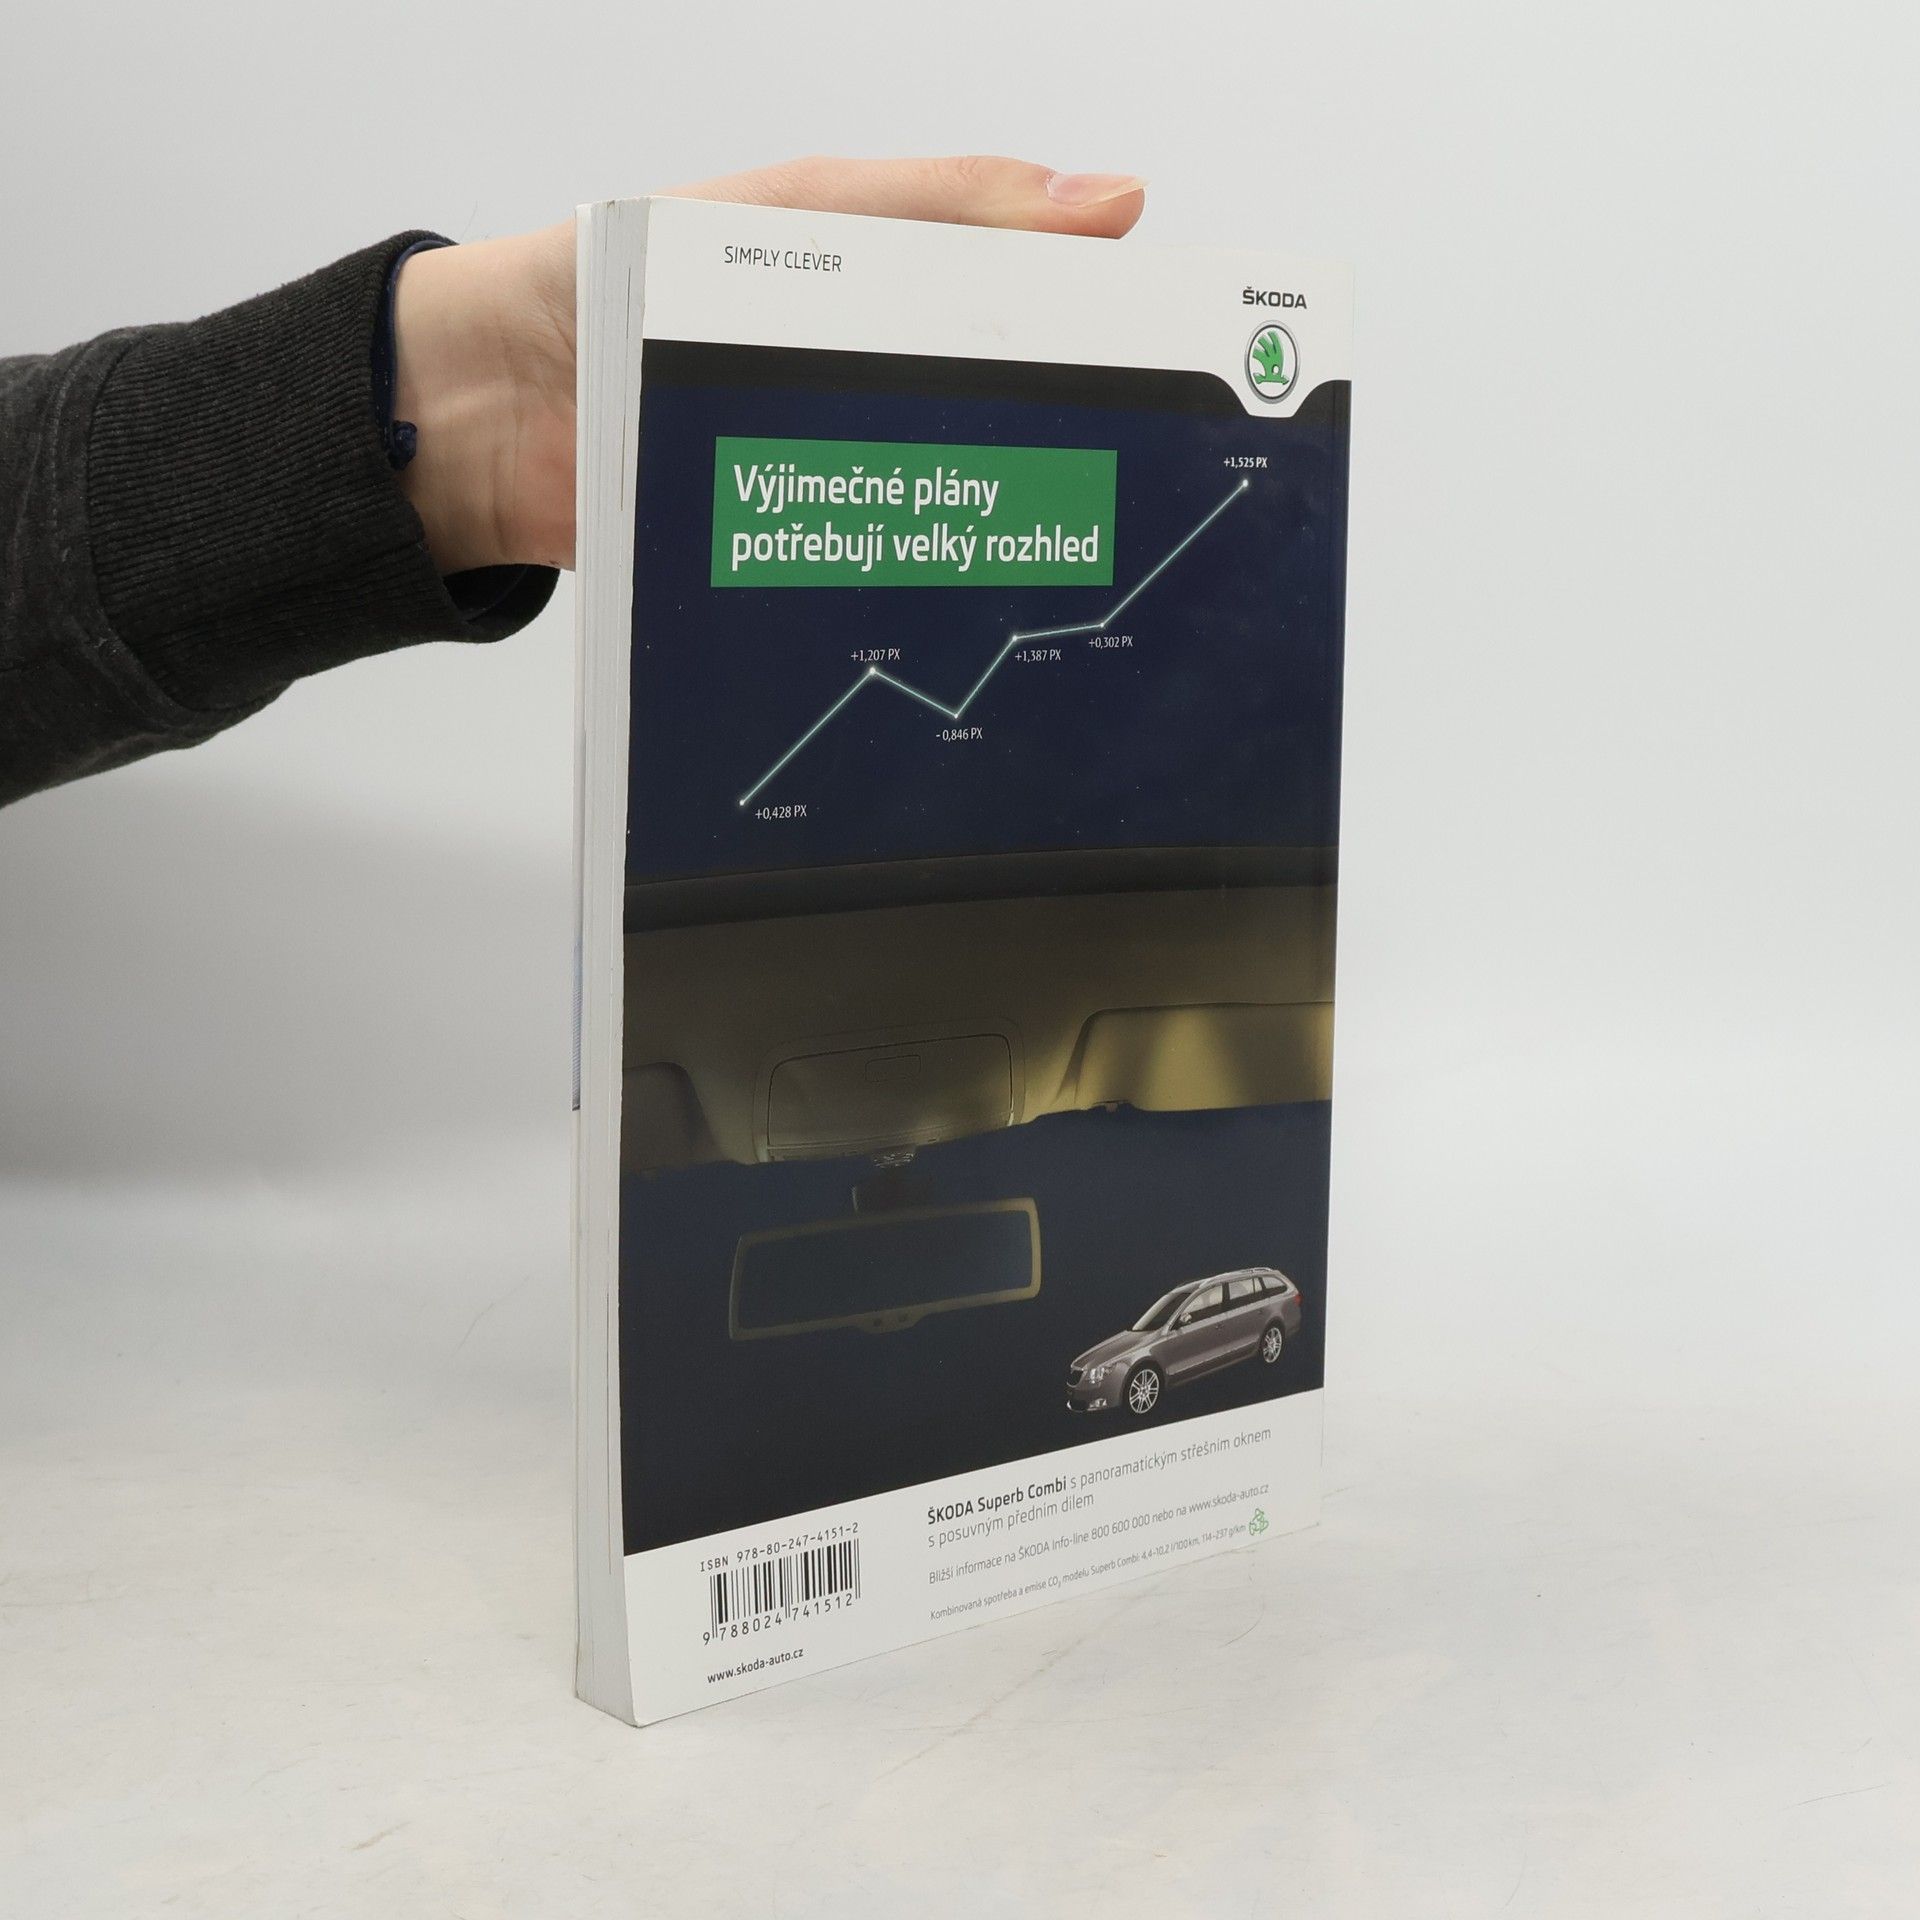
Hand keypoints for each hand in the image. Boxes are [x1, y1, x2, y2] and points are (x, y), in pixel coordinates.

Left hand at [391, 157, 1146, 575]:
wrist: (485, 408)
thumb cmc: (610, 286)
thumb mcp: (793, 214)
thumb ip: (939, 207)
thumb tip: (1106, 201)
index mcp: (890, 292)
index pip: (1036, 307)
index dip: (1119, 329)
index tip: (1196, 359)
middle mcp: (874, 386)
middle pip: (1007, 418)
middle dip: (1077, 444)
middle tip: (1147, 467)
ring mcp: (839, 474)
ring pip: (950, 504)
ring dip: (1003, 520)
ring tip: (1080, 535)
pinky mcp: (796, 557)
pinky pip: (875, 570)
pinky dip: (916, 582)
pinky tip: (968, 590)